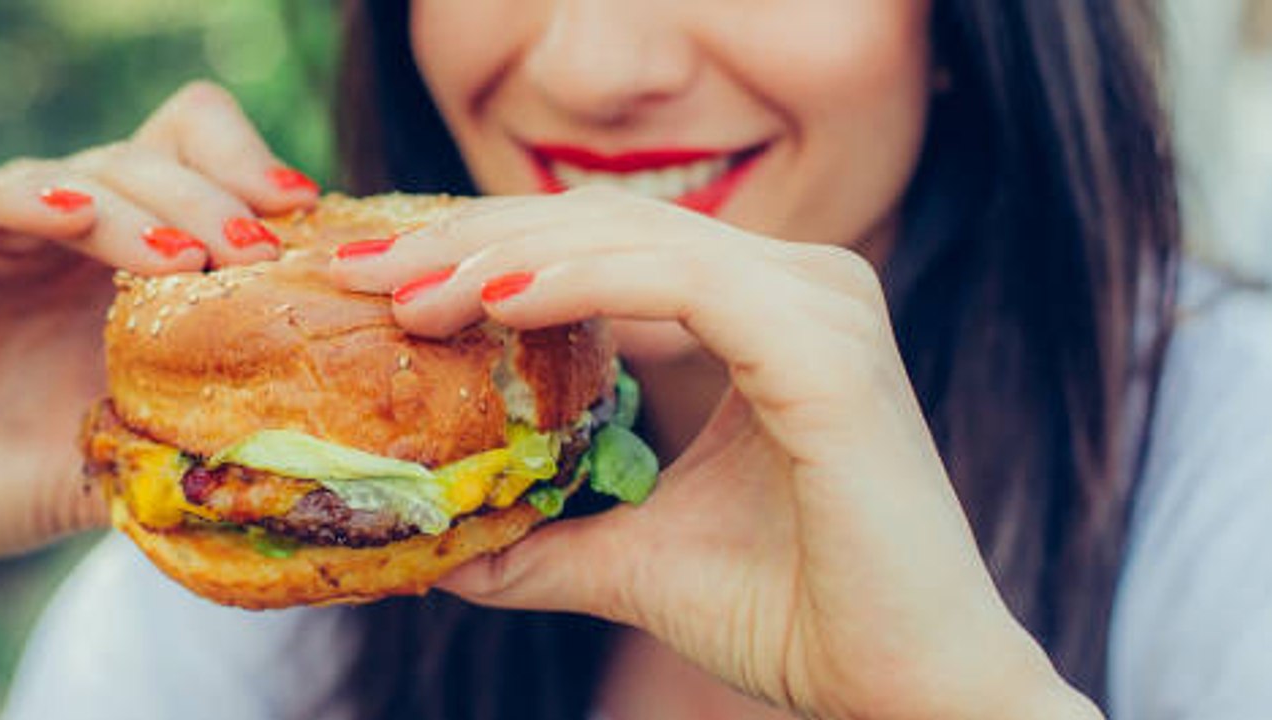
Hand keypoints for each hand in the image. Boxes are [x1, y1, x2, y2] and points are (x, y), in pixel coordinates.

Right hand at [0, 81, 318, 567]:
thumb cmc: (21, 481)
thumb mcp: (127, 455)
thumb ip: (193, 434)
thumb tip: (298, 445)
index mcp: (123, 260)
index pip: (190, 159)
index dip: (245, 167)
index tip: (301, 214)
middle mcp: (62, 233)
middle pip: (147, 161)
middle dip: (209, 200)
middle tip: (253, 250)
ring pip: (72, 173)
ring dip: (136, 206)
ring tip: (184, 257)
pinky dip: (24, 196)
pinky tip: (73, 214)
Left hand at [329, 188, 1097, 719]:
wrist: (899, 692)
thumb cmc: (792, 614)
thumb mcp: (635, 560)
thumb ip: (546, 540)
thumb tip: (441, 550)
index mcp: (763, 312)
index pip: (605, 248)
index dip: (490, 252)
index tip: (386, 286)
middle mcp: (800, 286)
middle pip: (606, 228)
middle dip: (476, 242)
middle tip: (371, 274)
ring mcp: (821, 305)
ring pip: (632, 241)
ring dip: (508, 259)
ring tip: (413, 295)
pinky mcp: (824, 347)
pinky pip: (680, 282)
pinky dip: (579, 284)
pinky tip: (494, 305)